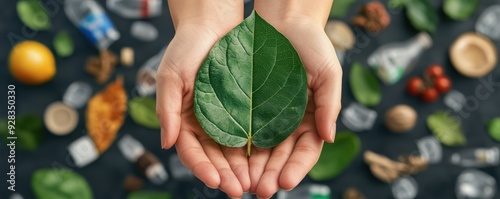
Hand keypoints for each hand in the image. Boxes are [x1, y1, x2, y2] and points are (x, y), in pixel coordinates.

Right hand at [156, 1, 248, 196]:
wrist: (213, 24)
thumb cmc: (186, 47)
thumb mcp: (171, 76)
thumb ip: (167, 110)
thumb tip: (166, 144)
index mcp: (183, 121)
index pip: (191, 152)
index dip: (202, 168)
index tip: (215, 181)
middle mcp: (204, 124)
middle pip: (214, 158)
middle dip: (227, 176)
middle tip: (241, 190)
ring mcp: (224, 119)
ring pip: (233, 152)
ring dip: (243, 170)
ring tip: (256, 184)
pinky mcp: (243, 111)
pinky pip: (250, 134)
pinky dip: (256, 150)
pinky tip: (265, 161)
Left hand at [250, 1, 341, 196]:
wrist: (284, 21)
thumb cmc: (311, 44)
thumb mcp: (327, 72)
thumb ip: (329, 105)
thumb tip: (329, 137)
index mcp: (312, 119)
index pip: (306, 152)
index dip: (297, 169)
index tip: (284, 182)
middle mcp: (289, 123)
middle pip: (281, 157)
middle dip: (271, 175)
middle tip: (260, 190)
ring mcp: (268, 117)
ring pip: (261, 151)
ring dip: (253, 170)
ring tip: (243, 184)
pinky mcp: (247, 108)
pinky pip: (241, 132)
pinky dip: (237, 149)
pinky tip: (230, 162)